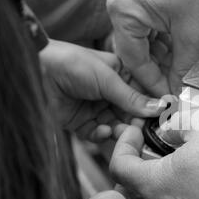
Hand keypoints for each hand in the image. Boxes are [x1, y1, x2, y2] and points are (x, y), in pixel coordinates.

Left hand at [41, 40, 166, 141]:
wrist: (36, 70)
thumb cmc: (72, 63)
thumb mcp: (107, 78)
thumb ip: (132, 97)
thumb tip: (160, 107)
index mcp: (122, 76)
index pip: (143, 95)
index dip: (152, 107)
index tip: (162, 118)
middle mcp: (111, 93)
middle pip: (132, 114)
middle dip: (136, 123)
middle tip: (140, 131)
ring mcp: (97, 108)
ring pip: (117, 126)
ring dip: (120, 131)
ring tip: (121, 133)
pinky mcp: (82, 123)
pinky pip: (98, 134)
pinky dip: (102, 135)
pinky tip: (103, 131)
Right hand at [106, 0, 198, 95]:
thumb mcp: (193, 36)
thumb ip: (182, 69)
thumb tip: (176, 89)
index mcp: (124, 10)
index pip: (134, 60)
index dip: (153, 83)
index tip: (166, 97)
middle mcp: (122, 1)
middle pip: (136, 50)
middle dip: (157, 70)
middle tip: (172, 88)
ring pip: (143, 39)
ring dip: (161, 57)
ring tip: (178, 73)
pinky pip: (149, 25)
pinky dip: (163, 41)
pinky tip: (176, 54)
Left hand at [110, 126, 198, 198]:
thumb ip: (175, 124)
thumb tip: (169, 130)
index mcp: (158, 184)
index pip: (120, 168)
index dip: (121, 144)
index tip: (133, 133)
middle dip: (129, 174)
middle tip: (142, 155)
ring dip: (147, 197)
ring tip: (160, 176)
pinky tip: (189, 190)